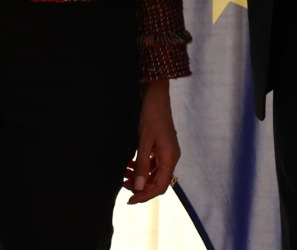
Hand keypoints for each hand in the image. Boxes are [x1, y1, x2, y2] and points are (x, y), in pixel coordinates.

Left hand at [124, 80, 179, 203]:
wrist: (156, 97)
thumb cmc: (151, 116)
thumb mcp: (144, 142)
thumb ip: (142, 165)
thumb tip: (139, 187)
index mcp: (170, 158)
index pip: (160, 186)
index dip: (145, 195)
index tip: (130, 200)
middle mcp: (172, 157)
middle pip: (158, 182)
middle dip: (142, 187)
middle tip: (124, 185)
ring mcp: (168, 152)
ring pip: (155, 173)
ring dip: (141, 177)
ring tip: (124, 174)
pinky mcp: (163, 147)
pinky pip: (154, 164)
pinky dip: (143, 167)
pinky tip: (131, 165)